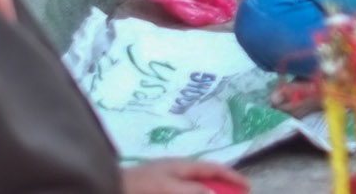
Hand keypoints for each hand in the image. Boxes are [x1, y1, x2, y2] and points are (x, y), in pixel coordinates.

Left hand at [122, 160, 247, 193]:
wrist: (107, 188)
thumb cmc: (139, 187)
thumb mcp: (168, 188)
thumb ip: (192, 190)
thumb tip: (214, 192)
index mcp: (180, 166)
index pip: (213, 168)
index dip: (232, 176)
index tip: (248, 187)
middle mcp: (175, 169)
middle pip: (205, 176)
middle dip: (221, 185)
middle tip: (235, 193)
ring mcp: (164, 179)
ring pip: (193, 184)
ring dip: (206, 190)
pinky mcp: (156, 188)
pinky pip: (181, 189)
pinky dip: (191, 191)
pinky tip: (192, 193)